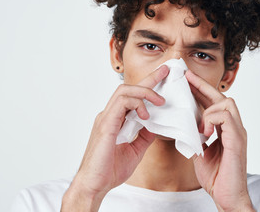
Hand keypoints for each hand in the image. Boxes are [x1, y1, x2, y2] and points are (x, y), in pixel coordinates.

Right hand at [61, 65, 168, 211]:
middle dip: (149, 79)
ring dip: (145, 92)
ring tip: (160, 101)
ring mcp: (106, 118)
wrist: (95, 185)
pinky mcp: (105, 125)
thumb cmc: (110, 169)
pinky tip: (145, 115)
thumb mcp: (136, 150)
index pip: (132, 97)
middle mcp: (109, 115)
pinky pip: (121, 104)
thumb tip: (156, 126)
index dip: (148, 84)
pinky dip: (136, 104)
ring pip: (124, 92)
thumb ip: (144, 136)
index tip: (163, 76)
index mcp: (116, 120)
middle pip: (128, 88)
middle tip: (165, 73)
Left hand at [185, 70, 253, 211]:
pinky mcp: (237, 141)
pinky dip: (212, 120)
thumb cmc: (216, 176)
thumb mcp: (201, 152)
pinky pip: (227, 118)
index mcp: (225, 129)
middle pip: (221, 97)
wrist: (227, 196)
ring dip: (209, 108)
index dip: (201, 90)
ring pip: (228, 103)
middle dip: (203, 85)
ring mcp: (238, 133)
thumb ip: (197, 137)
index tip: (187, 80)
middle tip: (187, 77)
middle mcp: (234, 127)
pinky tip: (204, 131)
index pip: (214, 103)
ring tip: (199, 124)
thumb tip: (186, 127)